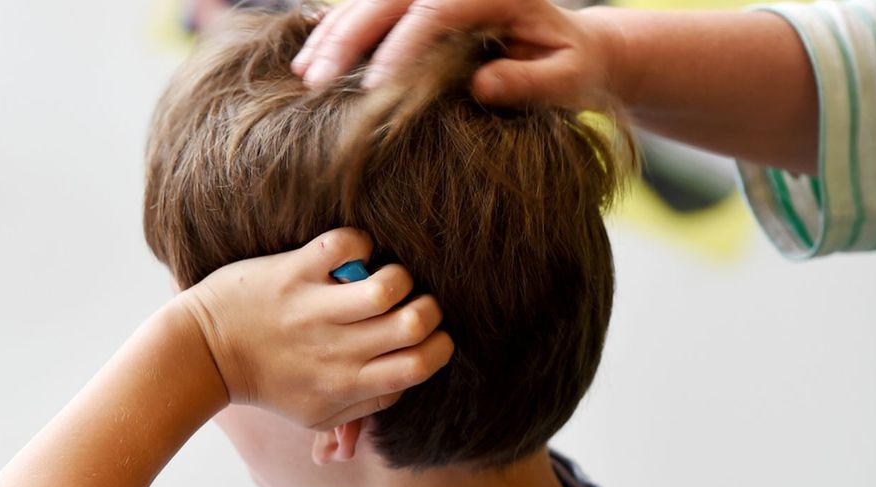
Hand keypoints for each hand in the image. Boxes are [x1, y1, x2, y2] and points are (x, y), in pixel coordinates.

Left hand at [178, 228, 453, 430]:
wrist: (203, 354)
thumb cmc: (265, 382)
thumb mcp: (312, 414)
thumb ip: (361, 411)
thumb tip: (400, 391)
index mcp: (347, 385)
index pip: (419, 367)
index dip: (438, 345)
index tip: (429, 333)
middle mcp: (335, 350)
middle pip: (414, 325)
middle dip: (428, 308)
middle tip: (411, 302)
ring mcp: (314, 309)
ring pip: (388, 286)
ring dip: (398, 275)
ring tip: (382, 277)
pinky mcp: (293, 273)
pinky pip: (345, 245)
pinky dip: (359, 243)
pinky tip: (350, 255)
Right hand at [292, 0, 618, 110]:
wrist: (572, 48)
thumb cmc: (571, 68)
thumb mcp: (568, 79)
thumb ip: (530, 83)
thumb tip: (480, 86)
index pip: (438, 8)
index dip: (402, 47)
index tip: (375, 89)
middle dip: (349, 39)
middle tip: (317, 83)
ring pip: (370, 2)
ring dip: (333, 36)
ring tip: (304, 75)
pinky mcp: (417, 5)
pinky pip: (368, 11)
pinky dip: (336, 33)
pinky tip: (308, 59)